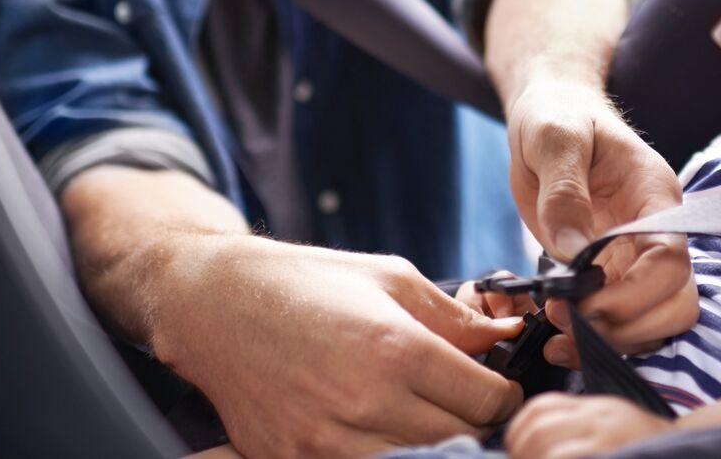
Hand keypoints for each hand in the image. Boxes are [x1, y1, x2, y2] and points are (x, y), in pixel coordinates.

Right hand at [151, 238, 525, 457]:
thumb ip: (454, 317)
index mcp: (395, 349)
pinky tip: (381, 429)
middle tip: (465, 402)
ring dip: (432, 444)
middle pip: (459, 441)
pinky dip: (383, 455)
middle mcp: (364, 403)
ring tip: (424, 416)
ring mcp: (325, 443)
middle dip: (473, 422)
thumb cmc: (306, 283)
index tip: (499, 388)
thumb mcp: (390, 279)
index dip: (504, 395)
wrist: (216, 306)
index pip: (486, 402)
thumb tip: (503, 339)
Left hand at [505, 394, 674, 458]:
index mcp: (596, 410)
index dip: (518, 431)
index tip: (516, 450)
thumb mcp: (610, 428)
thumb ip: (575, 429)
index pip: (541, 407)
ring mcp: (608, 441)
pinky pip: (570, 458)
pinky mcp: (614, 456)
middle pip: (541, 430)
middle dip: (522, 454)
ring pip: (551, 451)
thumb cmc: (645, 447)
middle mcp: (602, 420)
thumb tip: (530, 446)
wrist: (692, 454)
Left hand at [506, 80, 697, 359]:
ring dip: (612, 340)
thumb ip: (564, 192)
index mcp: (655, 197)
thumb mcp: (553, 138)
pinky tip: (557, 337)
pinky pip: (620, 320)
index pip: (671, 261)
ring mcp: (634, 256)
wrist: (550, 115)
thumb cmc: (557, 116)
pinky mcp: (610, 273)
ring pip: (655, 321)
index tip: (583, 304)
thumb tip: (572, 253)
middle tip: (566, 324)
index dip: (633, 295)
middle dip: (626, 326)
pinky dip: (594, 338)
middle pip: (675, 303)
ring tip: (557, 334)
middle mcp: (655, 232)